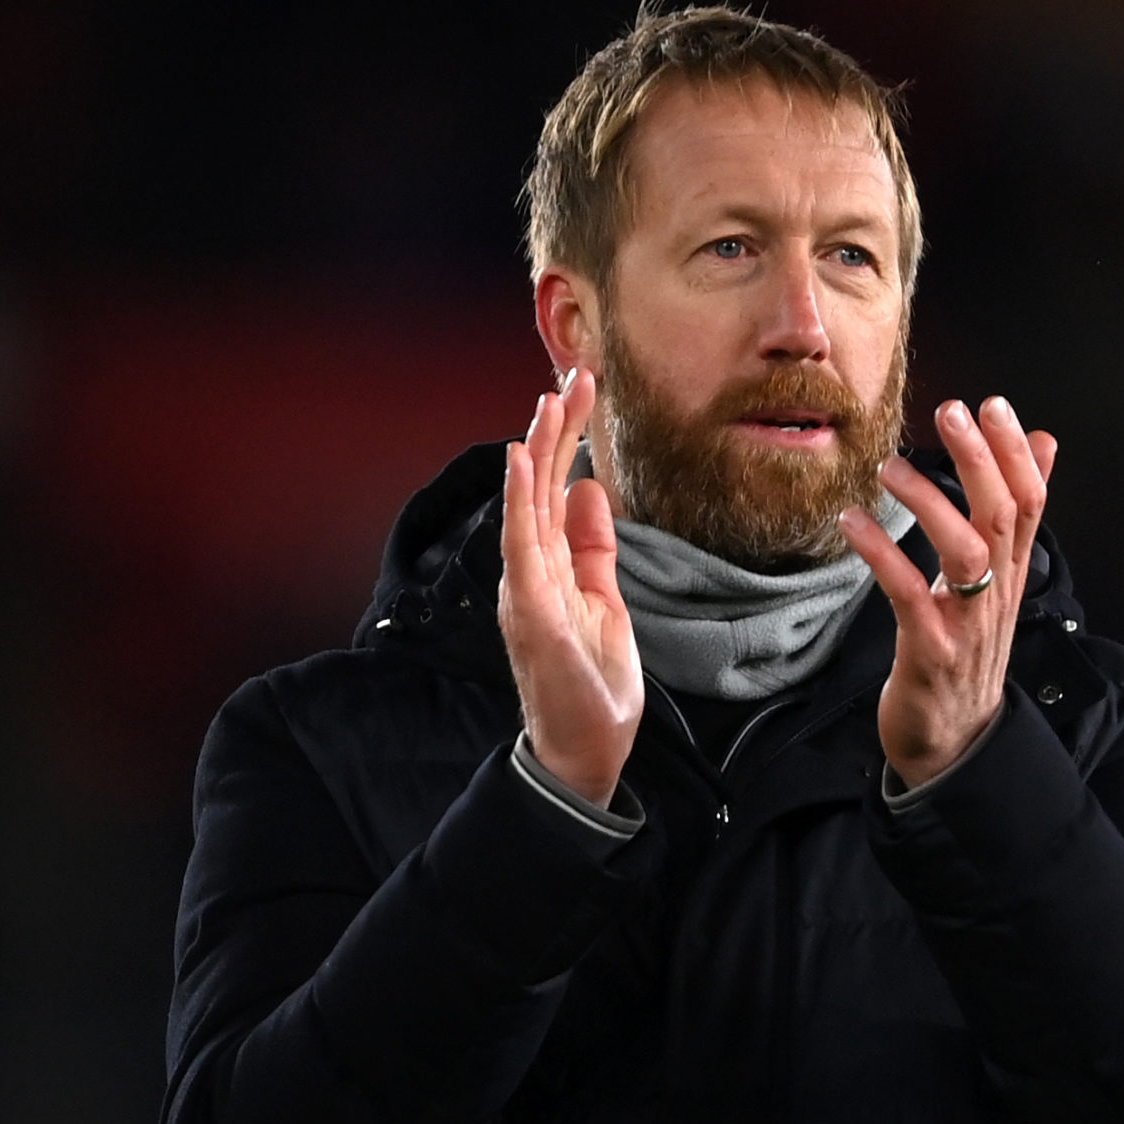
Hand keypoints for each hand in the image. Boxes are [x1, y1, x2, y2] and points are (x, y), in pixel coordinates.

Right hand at [498, 369, 642, 805]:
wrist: (586, 750)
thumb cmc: (591, 683)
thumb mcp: (604, 600)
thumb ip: (593, 547)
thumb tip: (591, 489)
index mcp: (549, 567)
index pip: (554, 488)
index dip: (567, 438)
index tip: (585, 390)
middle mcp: (530, 571)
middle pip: (538, 486)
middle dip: (556, 428)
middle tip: (575, 374)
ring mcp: (527, 589)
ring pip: (527, 504)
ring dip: (537, 449)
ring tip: (550, 399)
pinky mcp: (532, 611)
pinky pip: (521, 546)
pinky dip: (519, 500)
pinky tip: (521, 459)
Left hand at [838, 396, 1058, 787]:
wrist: (954, 742)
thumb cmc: (966, 655)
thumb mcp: (999, 583)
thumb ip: (1015, 516)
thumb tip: (1045, 444)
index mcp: (1012, 574)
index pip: (1030, 503)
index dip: (1016, 452)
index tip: (993, 405)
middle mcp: (998, 594)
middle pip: (1002, 515)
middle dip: (981, 458)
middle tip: (952, 412)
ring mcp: (967, 624)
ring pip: (965, 549)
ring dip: (930, 501)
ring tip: (890, 467)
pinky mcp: (929, 650)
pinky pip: (907, 592)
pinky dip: (880, 552)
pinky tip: (851, 522)